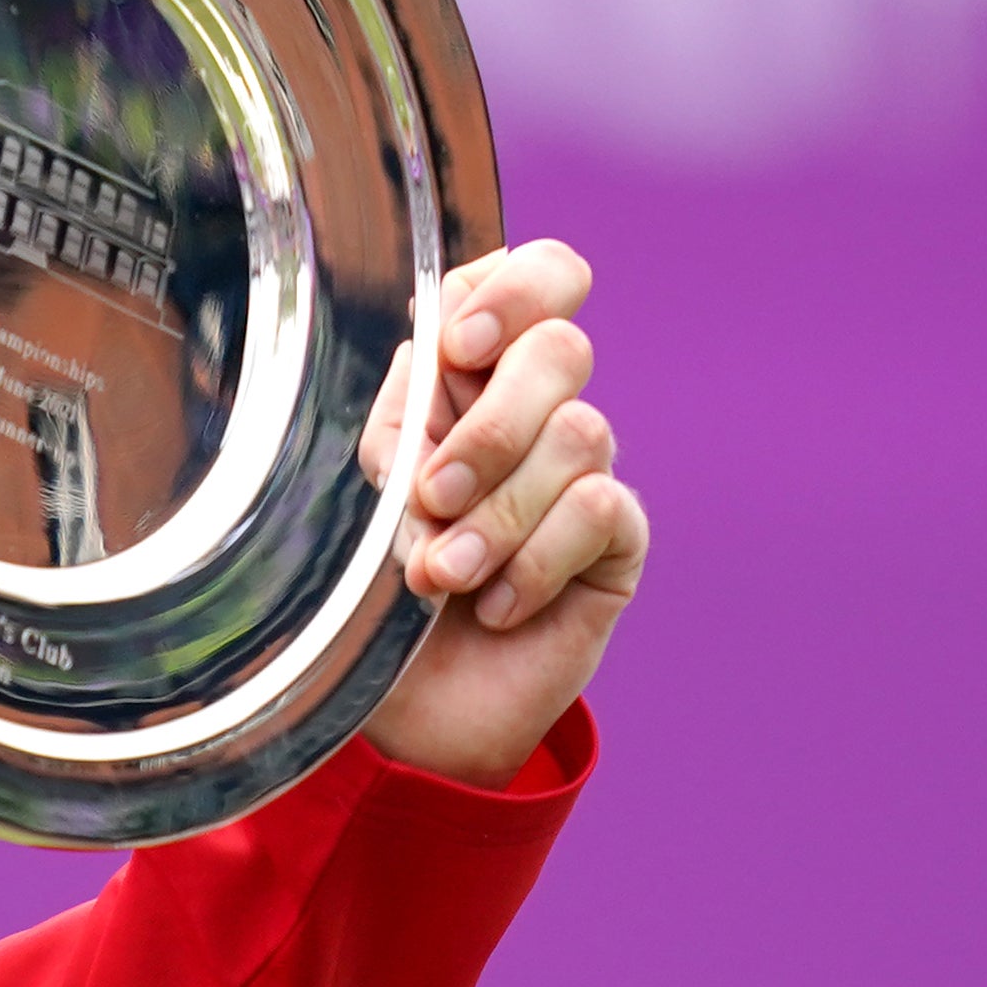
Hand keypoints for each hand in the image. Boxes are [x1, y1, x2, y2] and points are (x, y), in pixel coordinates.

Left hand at [356, 237, 646, 784]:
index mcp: (471, 378)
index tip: (459, 347)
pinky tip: (498, 606)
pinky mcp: (617, 542)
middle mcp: (537, 412)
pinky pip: (599, 510)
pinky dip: (535, 561)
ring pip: (579, 434)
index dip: (513, 291)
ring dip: (497, 515)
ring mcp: (584, 473)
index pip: (538, 276)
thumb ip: (403, 407)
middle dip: (490, 427)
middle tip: (431, 496)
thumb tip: (439, 337)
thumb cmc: (373, 589)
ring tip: (443, 577)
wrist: (410, 710)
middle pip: (562, 347)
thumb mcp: (369, 487)